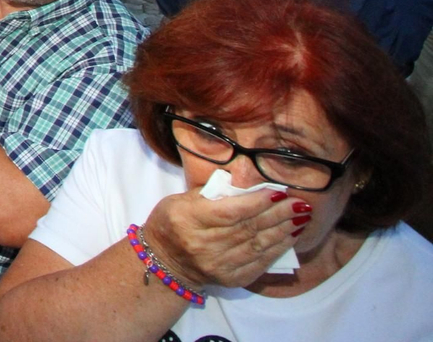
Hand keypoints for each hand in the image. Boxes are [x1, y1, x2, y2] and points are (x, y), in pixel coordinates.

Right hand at [142, 187, 308, 290]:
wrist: (165, 261)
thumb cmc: (172, 222)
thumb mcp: (180, 200)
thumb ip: (211, 193)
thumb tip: (248, 186)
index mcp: (188, 219)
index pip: (230, 212)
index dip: (257, 203)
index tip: (278, 192)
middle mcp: (203, 244)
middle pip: (248, 228)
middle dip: (278, 214)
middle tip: (299, 203)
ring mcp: (218, 264)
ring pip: (258, 245)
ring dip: (283, 230)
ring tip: (301, 217)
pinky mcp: (230, 279)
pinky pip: (259, 263)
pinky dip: (277, 249)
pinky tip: (290, 236)